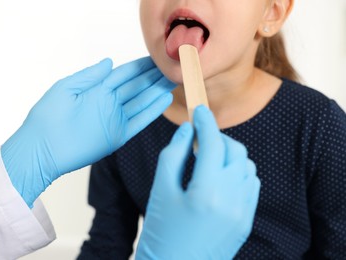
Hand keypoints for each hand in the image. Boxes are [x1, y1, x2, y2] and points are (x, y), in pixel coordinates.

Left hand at [1, 57, 174, 206]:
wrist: (42, 149)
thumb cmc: (47, 117)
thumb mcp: (66, 88)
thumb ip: (89, 76)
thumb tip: (109, 62)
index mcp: (96, 89)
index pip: (123, 74)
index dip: (140, 66)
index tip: (156, 58)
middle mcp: (108, 103)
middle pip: (136, 87)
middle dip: (154, 77)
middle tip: (172, 68)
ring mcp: (114, 120)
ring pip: (141, 102)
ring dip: (157, 92)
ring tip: (173, 81)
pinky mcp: (117, 136)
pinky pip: (139, 122)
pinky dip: (152, 112)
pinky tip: (164, 100)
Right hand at [136, 105, 259, 259]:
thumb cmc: (161, 232)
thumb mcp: (161, 190)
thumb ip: (174, 154)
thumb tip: (188, 130)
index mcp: (206, 192)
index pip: (213, 144)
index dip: (206, 123)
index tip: (200, 111)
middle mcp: (231, 201)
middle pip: (235, 151)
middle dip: (218, 137)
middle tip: (200, 137)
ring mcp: (243, 212)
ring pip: (246, 166)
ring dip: (230, 154)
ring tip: (210, 158)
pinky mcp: (246, 221)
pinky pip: (251, 185)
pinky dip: (239, 172)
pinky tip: (221, 176)